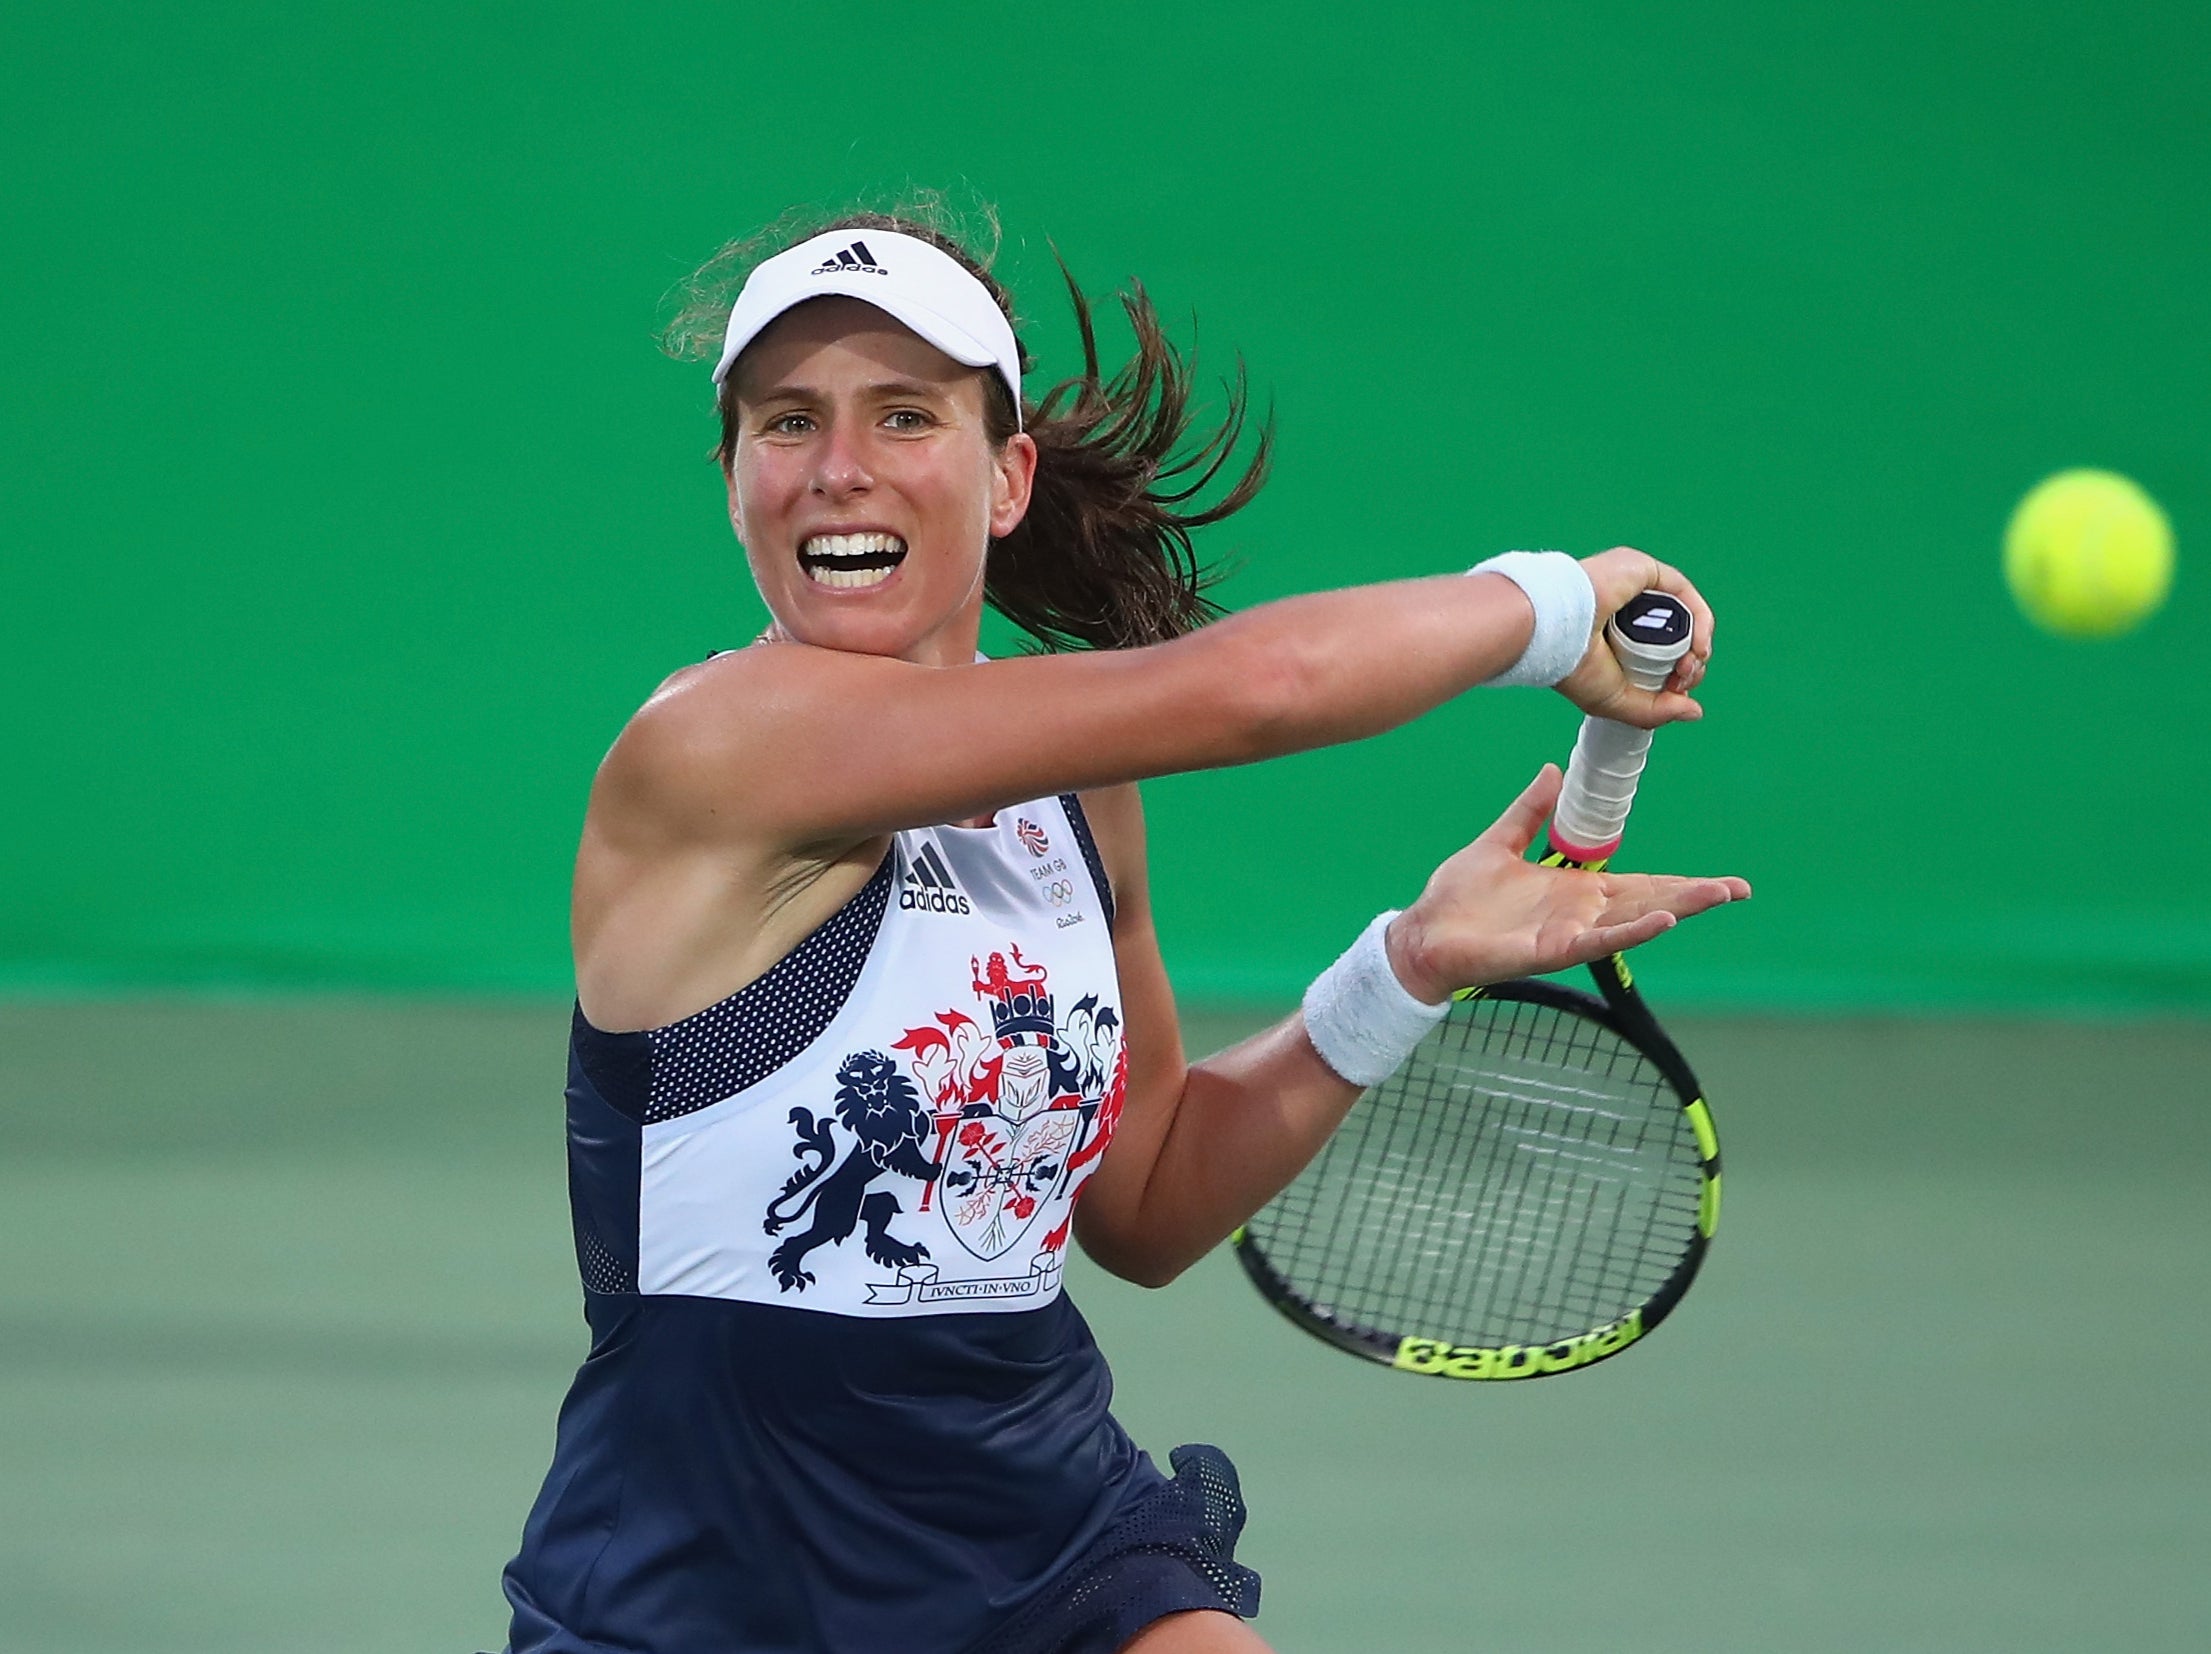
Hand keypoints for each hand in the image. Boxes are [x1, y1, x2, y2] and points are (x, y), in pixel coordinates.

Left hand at [1383, 765, 1750, 1002]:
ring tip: (1716, 897)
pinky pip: (1597, 940)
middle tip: (1739, 889)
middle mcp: (1580, 914)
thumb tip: (1552, 770)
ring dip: (1675, 908)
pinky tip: (1661, 920)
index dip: (1680, 882)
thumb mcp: (1500, 841)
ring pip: (1632, 920)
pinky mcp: (1550, 950)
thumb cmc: (1458, 898)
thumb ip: (1529, 810)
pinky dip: (1630, 930)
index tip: (1723, 882)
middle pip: (1650, 902)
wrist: (1423, 933)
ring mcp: (1569, 934)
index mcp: (1575, 890)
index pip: (1641, 884)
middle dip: (1694, 896)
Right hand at [1554, 547, 1714, 728]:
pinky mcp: (1644, 571)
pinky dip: (1700, 620)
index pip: (1661, 655)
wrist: (1555, 633)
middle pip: (1678, 636)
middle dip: (1690, 663)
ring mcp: (1636, 590)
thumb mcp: (1616, 702)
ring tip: (1689, 666)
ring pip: (1684, 616)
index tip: (1674, 691)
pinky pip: (1683, 593)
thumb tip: (1695, 711)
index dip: (1677, 674)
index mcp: (1616, 639)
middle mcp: (1627, 612)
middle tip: (1682, 681)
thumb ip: (1655, 711)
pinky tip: (1698, 645)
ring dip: (1698, 644)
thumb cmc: (1571, 665)